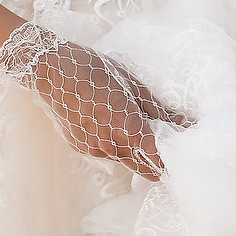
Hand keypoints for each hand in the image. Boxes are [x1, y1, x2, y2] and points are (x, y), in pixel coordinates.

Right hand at [0, 24, 185, 180]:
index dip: (174, 155)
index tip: (186, 147)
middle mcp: (110, 145)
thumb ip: (157, 109)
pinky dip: (118, 145)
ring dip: (139, 152)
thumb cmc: (92, 69)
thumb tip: (183, 123)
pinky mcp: (82, 148)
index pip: (158, 156)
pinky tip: (116, 124)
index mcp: (125, 127)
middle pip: (145, 166)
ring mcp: (94, 149)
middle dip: (160, 159)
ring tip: (143, 127)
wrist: (49, 70)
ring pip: (126, 160)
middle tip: (170, 141)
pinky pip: (108, 153)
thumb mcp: (131, 83)